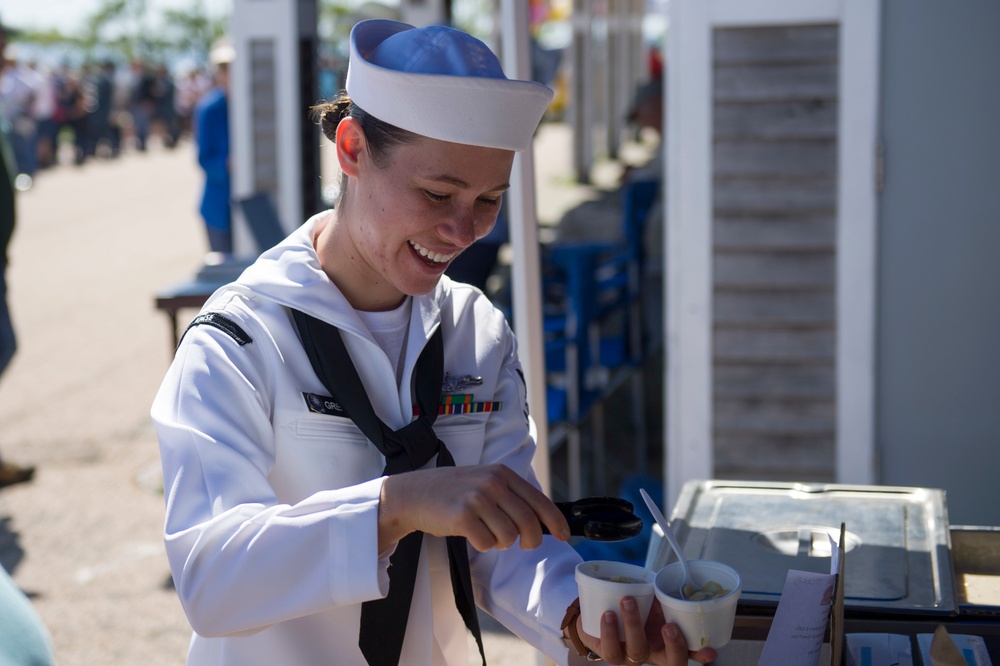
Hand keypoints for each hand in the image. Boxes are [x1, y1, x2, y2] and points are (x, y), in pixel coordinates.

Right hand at [378, 464, 570, 552]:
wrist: (414, 494)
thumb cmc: (453, 492)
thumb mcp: (485, 482)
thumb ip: (511, 496)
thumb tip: (543, 521)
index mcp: (503, 473)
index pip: (539, 501)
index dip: (555, 522)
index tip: (564, 536)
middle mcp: (493, 483)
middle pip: (528, 523)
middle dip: (531, 540)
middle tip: (523, 544)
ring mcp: (478, 498)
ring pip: (508, 537)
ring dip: (500, 542)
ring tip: (485, 531)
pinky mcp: (462, 516)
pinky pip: (487, 543)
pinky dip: (482, 545)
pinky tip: (470, 534)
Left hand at [577, 597, 716, 664]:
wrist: (601, 609)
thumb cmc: (635, 605)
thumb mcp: (653, 600)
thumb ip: (666, 594)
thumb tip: (682, 574)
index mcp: (667, 644)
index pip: (688, 653)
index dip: (700, 655)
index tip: (710, 650)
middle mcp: (652, 654)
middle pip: (670, 662)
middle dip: (673, 646)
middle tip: (669, 626)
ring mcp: (630, 655)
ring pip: (637, 652)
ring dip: (634, 627)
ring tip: (627, 601)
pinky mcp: (608, 652)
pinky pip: (610, 650)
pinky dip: (609, 631)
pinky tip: (607, 614)